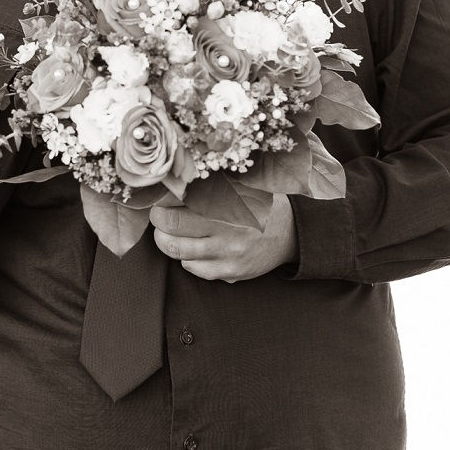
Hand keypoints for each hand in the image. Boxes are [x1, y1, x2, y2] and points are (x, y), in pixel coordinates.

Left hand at [149, 193, 298, 282]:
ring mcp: (227, 256)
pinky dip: (185, 257)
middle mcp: (226, 232)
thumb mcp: (241, 184)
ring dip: (166, 240)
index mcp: (227, 205)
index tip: (160, 196)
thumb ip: (212, 181)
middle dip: (159, 220)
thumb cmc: (260, 202)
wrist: (290, 232)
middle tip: (159, 214)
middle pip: (172, 229)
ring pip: (178, 252)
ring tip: (168, 231)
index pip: (179, 203)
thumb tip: (176, 176)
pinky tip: (191, 247)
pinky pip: (194, 268)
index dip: (163, 200)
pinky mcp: (230, 273)